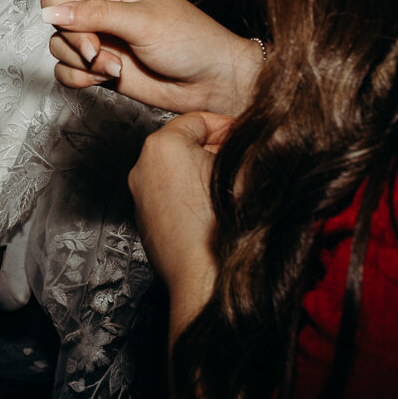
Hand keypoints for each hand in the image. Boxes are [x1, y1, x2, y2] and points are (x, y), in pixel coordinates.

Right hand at [0, 0, 261, 116]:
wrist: (210, 84)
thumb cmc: (189, 40)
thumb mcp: (143, 20)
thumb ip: (94, 14)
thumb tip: (50, 13)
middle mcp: (100, 2)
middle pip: (53, 4)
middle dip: (71, 30)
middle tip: (101, 49)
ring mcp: (97, 34)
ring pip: (56, 39)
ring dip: (79, 58)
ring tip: (112, 66)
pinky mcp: (97, 64)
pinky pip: (64, 68)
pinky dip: (79, 77)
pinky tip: (106, 79)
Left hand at [128, 112, 230, 333]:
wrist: (206, 279)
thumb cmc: (224, 227)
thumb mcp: (246, 172)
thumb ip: (248, 145)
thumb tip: (257, 136)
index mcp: (163, 145)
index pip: (199, 119)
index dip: (228, 126)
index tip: (246, 136)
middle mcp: (143, 167)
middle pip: (184, 143)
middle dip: (214, 149)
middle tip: (243, 160)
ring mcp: (140, 195)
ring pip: (175, 169)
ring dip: (202, 172)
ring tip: (231, 186)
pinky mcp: (144, 219)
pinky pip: (168, 194)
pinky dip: (188, 194)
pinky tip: (213, 209)